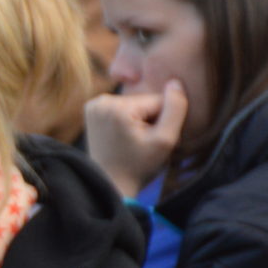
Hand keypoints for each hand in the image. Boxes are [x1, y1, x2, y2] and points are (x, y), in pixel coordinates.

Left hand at [84, 82, 187, 200]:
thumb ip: (176, 109)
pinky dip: (127, 121)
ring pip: (135, 105)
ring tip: (133, 142)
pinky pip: (122, 109)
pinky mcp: (91, 111)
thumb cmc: (139, 167)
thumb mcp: (165, 140)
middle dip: (150, 120)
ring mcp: (94, 105)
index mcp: (117, 106)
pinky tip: (123, 137)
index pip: (158, 101)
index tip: (152, 140)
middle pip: (144, 102)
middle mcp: (101, 101)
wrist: (110, 184)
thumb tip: (175, 82)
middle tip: (142, 143)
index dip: (163, 121)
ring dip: (140, 121)